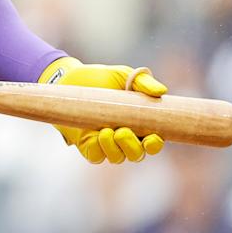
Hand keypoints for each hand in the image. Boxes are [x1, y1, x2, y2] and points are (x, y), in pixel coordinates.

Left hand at [39, 56, 166, 163]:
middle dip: (133, 148)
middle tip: (122, 131)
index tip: (153, 138)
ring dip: (115, 149)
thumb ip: (143, 82)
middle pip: (136, 154)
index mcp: (138, 124)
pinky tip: (97, 136)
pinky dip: (98, 150)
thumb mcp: (123, 75)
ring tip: (106, 131)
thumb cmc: (101, 78)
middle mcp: (124, 138)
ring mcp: (106, 143)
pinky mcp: (87, 144)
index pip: (152, 143)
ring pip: (117, 157)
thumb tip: (162, 91)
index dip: (155, 145)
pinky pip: (96, 155)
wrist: (69, 78)